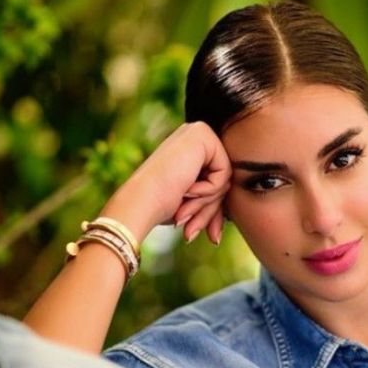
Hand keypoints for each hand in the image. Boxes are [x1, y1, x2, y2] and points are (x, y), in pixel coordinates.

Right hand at [101, 122, 231, 244]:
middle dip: (211, 210)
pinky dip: (209, 189)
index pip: (219, 181)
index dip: (213, 209)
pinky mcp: (202, 135)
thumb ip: (212, 199)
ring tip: (184, 211)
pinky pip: (225, 172)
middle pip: (224, 179)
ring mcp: (198, 132)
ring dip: (207, 203)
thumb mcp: (194, 203)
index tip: (209, 234)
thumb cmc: (161, 206)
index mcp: (191, 148)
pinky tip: (187, 188)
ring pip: (226, 178)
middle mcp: (194, 135)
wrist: (142, 203)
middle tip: (191, 229)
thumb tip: (221, 227)